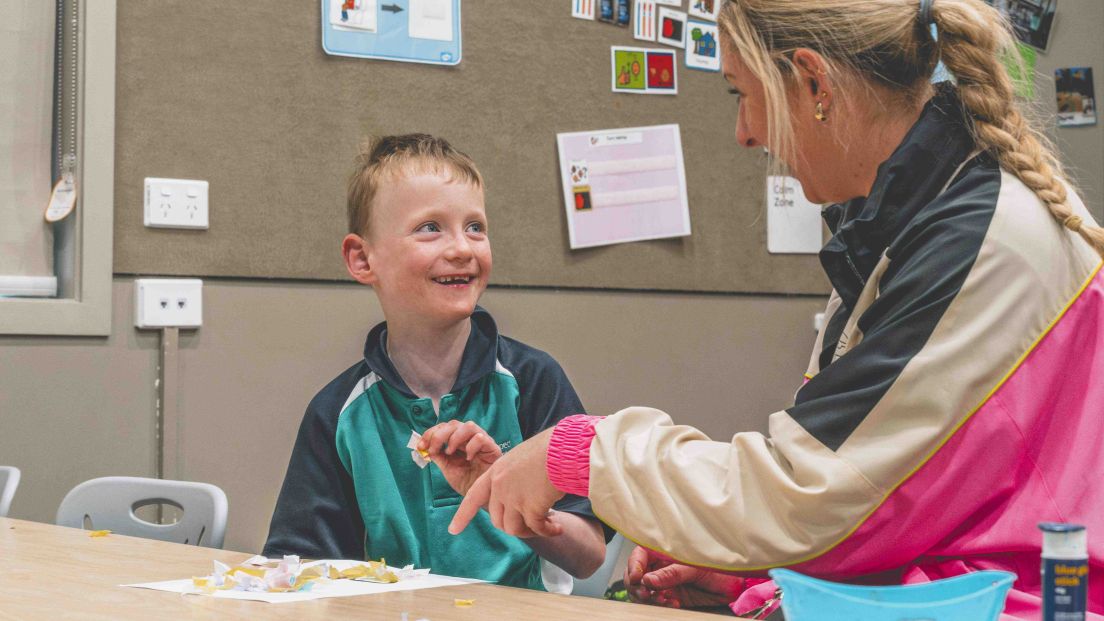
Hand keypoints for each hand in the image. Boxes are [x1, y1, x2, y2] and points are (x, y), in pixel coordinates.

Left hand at [419, 420, 501, 495]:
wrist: (483, 498)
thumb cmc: (468, 482)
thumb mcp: (448, 468)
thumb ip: (439, 457)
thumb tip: (426, 447)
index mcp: (458, 441)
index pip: (444, 428)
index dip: (431, 433)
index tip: (421, 445)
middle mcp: (470, 438)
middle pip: (454, 424)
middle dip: (439, 435)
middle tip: (433, 449)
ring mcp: (482, 441)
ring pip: (469, 425)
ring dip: (455, 437)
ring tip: (450, 452)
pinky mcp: (492, 448)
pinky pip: (481, 438)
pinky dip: (471, 446)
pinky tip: (468, 458)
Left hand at [448, 427, 564, 537]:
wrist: (564, 448)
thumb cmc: (550, 448)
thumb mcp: (523, 459)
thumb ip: (515, 477)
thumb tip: (523, 496)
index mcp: (496, 471)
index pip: (474, 496)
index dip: (463, 515)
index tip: (453, 530)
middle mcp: (500, 486)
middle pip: (497, 518)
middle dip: (514, 526)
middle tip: (533, 525)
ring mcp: (514, 498)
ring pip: (513, 528)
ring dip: (531, 532)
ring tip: (548, 527)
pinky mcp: (531, 508)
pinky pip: (536, 529)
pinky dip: (547, 532)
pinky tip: (557, 528)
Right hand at [624, 545, 743, 609]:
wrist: (734, 583)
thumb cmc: (717, 565)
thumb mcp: (694, 566)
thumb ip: (671, 573)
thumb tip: (648, 580)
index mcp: (662, 551)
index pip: (639, 556)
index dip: (633, 566)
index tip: (635, 578)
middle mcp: (660, 566)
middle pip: (635, 576)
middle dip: (637, 586)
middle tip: (646, 594)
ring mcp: (664, 582)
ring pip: (643, 591)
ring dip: (649, 598)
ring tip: (663, 599)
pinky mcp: (671, 596)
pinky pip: (657, 603)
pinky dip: (661, 605)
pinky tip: (673, 603)